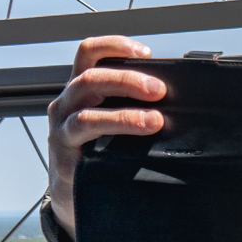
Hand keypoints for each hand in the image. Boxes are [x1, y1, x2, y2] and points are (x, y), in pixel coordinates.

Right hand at [45, 35, 164, 236]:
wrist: (77, 195)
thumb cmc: (102, 152)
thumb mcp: (114, 122)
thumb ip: (134, 105)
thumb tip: (178, 97)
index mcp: (82, 90)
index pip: (89, 54)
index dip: (114, 46)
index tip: (146, 52)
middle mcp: (67, 104)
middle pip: (90, 78)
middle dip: (127, 80)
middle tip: (159, 90)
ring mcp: (62, 129)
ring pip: (86, 111)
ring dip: (124, 113)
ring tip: (155, 120)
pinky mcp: (65, 154)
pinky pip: (83, 136)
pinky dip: (110, 132)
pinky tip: (131, 141)